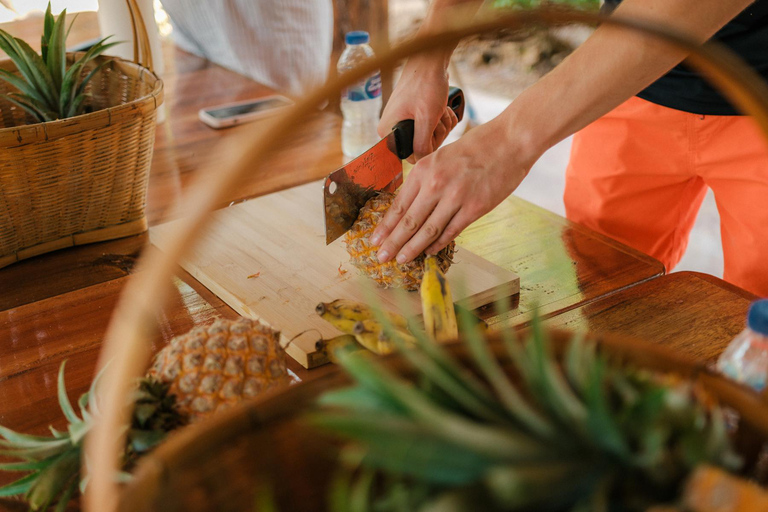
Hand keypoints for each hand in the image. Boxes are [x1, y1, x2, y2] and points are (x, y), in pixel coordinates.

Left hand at [369, 114, 536, 263]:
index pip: (399, 205)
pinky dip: (438, 244)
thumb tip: (410, 206)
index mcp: (424, 170)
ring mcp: (455, 197)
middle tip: (381, 258)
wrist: (509, 141)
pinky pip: (451, 231)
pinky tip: (429, 252)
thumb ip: (425, 180)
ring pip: (428, 230)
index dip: (385, 226)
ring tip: (401, 260)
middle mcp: (436, 184)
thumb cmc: (475, 148)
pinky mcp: (474, 208)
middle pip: (409, 221)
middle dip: (393, 242)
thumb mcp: (440, 157)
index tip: (375, 240)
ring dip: (412, 248)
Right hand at [378, 55, 454, 161]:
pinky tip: (443, 108)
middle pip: (421, 147)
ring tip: (441, 110)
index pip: (410, 156)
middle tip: (439, 117)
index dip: (427, 148)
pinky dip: (441, 119)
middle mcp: (392, 128)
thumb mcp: (427, 119)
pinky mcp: (414, 114)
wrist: (430, 61)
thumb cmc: (426, 86)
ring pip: (429, 137)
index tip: (434, 131)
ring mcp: (403, 121)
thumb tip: (421, 162)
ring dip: (442, 125)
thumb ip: (422, 145)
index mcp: (387, 131)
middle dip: (437, 134)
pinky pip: (431, 127)